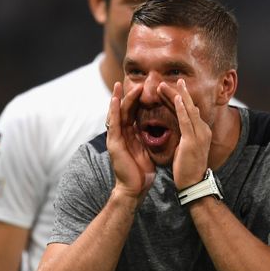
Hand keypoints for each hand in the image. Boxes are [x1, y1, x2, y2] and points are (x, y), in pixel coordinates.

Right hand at [106, 82, 154, 200]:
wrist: (136, 188)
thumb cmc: (142, 172)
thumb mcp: (147, 149)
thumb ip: (147, 138)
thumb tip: (156, 129)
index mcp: (130, 135)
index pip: (132, 114)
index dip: (136, 101)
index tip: (142, 88)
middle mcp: (121, 135)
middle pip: (122, 111)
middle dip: (125, 96)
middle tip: (128, 81)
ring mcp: (115, 138)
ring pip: (116, 114)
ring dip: (117, 99)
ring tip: (119, 86)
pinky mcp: (114, 144)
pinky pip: (113, 124)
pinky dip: (113, 111)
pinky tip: (114, 101)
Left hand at [161, 78, 210, 188]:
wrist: (193, 184)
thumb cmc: (188, 168)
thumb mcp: (186, 148)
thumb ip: (184, 136)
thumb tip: (181, 128)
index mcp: (200, 132)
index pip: (188, 111)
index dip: (178, 100)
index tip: (169, 90)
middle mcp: (203, 130)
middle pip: (189, 106)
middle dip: (179, 93)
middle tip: (169, 80)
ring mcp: (199, 134)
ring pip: (188, 109)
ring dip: (177, 96)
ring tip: (165, 85)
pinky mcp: (192, 140)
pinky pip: (186, 120)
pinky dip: (181, 108)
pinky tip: (177, 98)